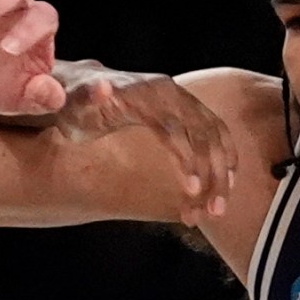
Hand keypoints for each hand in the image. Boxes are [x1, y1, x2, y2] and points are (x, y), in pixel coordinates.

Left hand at [52, 62, 237, 225]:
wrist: (84, 88)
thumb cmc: (74, 104)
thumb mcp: (73, 104)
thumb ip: (86, 98)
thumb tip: (103, 88)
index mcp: (144, 93)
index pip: (175, 127)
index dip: (188, 158)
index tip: (192, 191)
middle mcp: (169, 93)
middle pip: (204, 133)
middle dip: (213, 173)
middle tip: (214, 211)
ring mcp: (181, 100)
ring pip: (215, 135)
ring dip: (222, 173)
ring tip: (218, 210)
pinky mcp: (187, 110)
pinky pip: (216, 133)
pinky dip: (224, 159)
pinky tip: (226, 185)